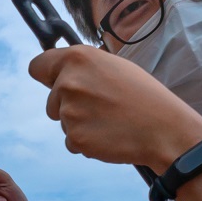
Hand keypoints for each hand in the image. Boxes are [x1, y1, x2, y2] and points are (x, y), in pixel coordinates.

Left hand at [27, 46, 201, 169]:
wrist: (164, 129)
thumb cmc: (144, 95)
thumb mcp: (114, 66)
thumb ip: (83, 68)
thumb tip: (61, 73)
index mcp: (78, 58)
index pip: (38, 66)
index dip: (46, 76)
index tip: (53, 82)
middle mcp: (68, 83)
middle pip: (51, 100)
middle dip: (69, 105)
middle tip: (101, 107)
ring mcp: (69, 112)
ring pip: (63, 122)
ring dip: (80, 124)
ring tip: (109, 120)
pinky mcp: (75, 138)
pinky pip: (71, 142)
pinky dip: (86, 142)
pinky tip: (108, 135)